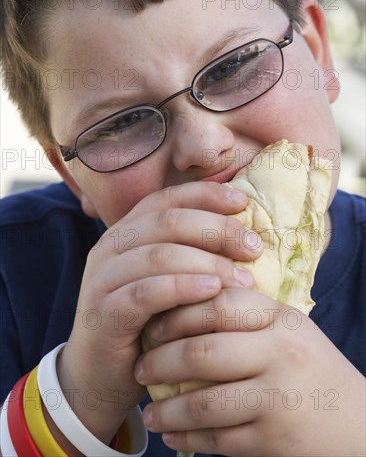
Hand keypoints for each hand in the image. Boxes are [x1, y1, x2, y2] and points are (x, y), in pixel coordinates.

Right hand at [56, 182, 260, 442]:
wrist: (99, 375)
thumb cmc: (146, 323)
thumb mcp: (166, 281)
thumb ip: (189, 254)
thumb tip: (243, 233)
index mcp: (126, 232)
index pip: (166, 199)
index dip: (205, 195)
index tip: (243, 203)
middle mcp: (110, 247)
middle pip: (166, 221)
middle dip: (215, 229)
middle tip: (253, 248)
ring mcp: (102, 279)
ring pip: (158, 255)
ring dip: (207, 263)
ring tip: (244, 279)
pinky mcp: (103, 312)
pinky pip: (145, 293)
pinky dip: (182, 288)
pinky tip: (213, 292)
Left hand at [136, 288, 365, 456]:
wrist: (356, 423)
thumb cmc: (309, 367)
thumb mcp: (286, 328)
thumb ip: (244, 314)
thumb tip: (179, 306)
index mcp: (281, 319)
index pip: (218, 304)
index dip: (177, 313)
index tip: (152, 326)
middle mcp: (280, 354)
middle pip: (202, 352)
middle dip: (159, 362)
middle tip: (140, 368)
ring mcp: (277, 400)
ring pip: (203, 402)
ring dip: (166, 409)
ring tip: (149, 412)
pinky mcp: (273, 441)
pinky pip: (217, 440)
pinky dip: (186, 439)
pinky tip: (172, 435)